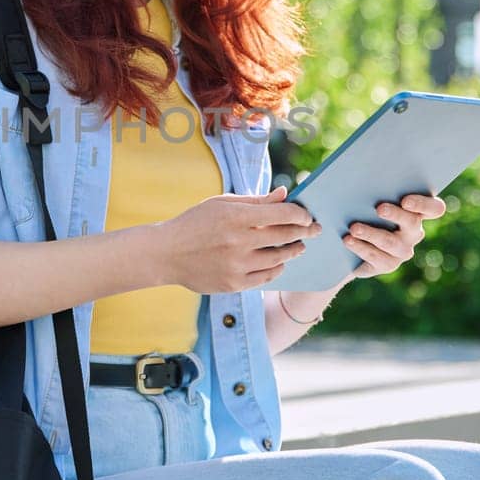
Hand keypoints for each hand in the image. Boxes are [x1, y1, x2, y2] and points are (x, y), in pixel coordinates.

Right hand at [157, 186, 319, 293]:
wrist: (166, 254)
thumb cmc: (195, 223)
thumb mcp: (222, 204)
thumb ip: (256, 201)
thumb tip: (285, 194)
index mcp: (236, 217)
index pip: (282, 214)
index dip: (300, 214)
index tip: (307, 215)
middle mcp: (238, 242)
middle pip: (284, 236)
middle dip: (303, 232)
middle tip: (314, 230)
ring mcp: (236, 265)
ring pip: (279, 258)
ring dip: (292, 251)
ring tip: (298, 246)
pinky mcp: (233, 284)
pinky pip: (266, 277)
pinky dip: (276, 268)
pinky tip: (279, 262)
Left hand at [343, 194, 445, 281]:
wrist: (350, 238)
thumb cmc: (364, 208)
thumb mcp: (371, 197)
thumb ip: (376, 187)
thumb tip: (363, 174)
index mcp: (416, 211)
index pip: (434, 208)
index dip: (423, 204)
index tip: (405, 200)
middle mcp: (413, 232)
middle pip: (412, 222)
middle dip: (396, 214)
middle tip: (379, 208)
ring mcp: (402, 250)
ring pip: (391, 242)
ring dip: (372, 233)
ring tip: (354, 228)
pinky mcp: (387, 264)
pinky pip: (377, 257)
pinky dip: (361, 247)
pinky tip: (348, 240)